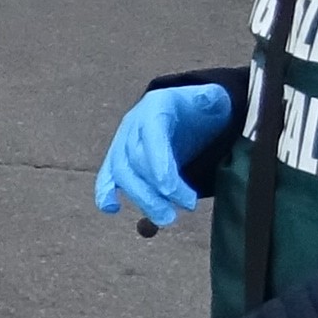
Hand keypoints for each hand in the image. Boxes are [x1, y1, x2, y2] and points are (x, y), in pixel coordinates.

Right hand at [95, 82, 234, 228]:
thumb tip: (207, 102)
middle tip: (182, 209)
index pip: (152, 135)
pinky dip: (105, 193)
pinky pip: (107, 176)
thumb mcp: (212, 99)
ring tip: (165, 218)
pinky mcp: (119, 159)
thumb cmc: (200, 110)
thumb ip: (211, 100)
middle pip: (134, 158)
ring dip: (140, 198)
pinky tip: (112, 209)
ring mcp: (123, 141)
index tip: (171, 190)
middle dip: (155, 189)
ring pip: (121, 172)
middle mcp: (134, 123)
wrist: (185, 112)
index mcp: (156, 106)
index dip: (157, 163)